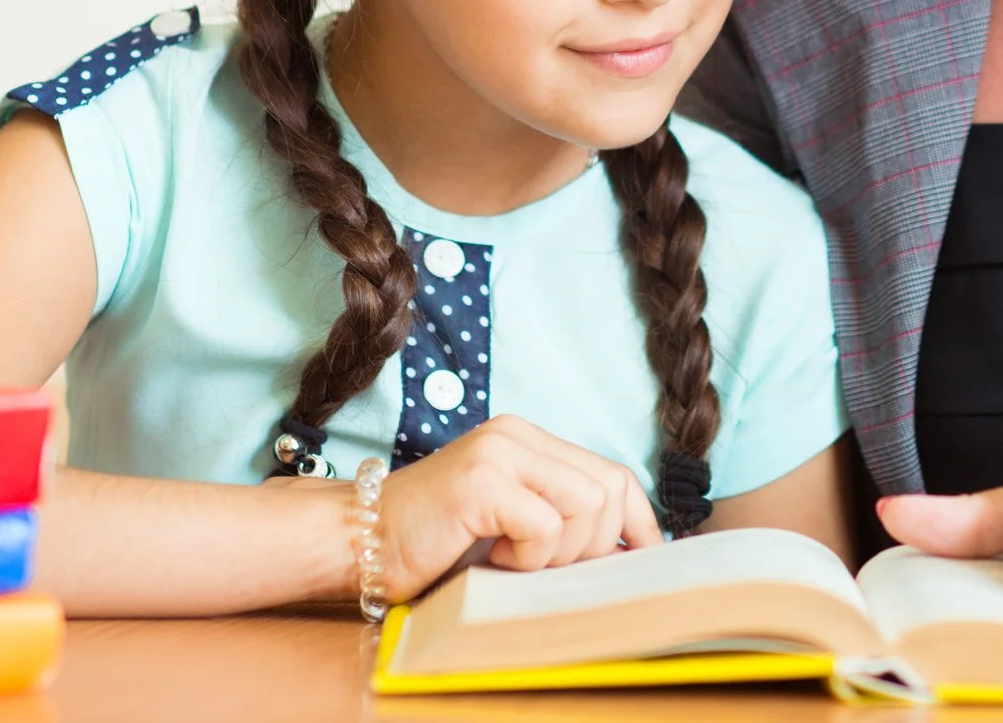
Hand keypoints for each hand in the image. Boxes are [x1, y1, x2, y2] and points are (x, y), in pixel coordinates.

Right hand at [374, 415, 662, 600]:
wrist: (357, 541)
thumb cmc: (433, 545)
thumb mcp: (511, 525)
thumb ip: (560, 521)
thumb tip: (629, 552)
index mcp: (530, 440)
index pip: (614, 473)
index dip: (639, 522)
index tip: (644, 561)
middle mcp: (517, 435)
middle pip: (609, 489)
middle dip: (593, 546)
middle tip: (545, 568)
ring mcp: (499, 453)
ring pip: (586, 504)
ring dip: (560, 552)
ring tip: (515, 560)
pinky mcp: (480, 481)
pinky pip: (544, 525)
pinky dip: (529, 556)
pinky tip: (494, 558)